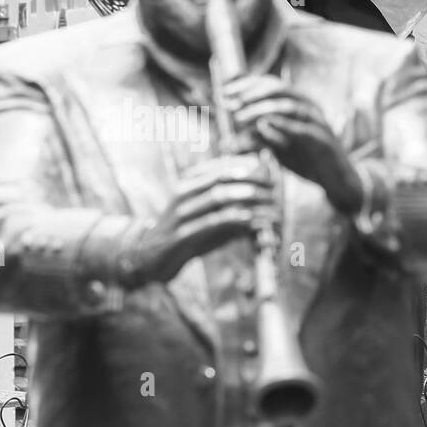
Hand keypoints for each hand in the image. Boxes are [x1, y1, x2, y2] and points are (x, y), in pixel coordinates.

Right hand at [126, 155, 274, 285]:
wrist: (151, 259)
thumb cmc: (188, 236)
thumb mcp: (211, 220)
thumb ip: (232, 210)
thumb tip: (262, 204)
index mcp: (188, 184)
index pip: (221, 167)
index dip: (247, 167)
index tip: (269, 173)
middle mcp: (183, 194)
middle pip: (222, 178)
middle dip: (252, 181)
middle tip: (274, 188)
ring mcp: (181, 213)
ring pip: (219, 197)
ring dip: (249, 199)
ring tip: (270, 205)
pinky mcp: (181, 234)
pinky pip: (212, 222)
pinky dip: (235, 220)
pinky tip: (253, 221)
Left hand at [223, 74, 362, 213]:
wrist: (335, 180)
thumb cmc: (306, 159)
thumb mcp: (277, 146)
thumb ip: (257, 138)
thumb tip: (229, 139)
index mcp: (299, 102)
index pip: (269, 83)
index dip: (245, 84)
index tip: (223, 92)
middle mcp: (309, 107)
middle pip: (278, 87)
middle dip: (251, 93)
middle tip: (230, 102)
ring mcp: (318, 122)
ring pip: (288, 105)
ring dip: (261, 109)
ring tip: (240, 117)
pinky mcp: (323, 140)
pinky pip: (302, 129)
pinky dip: (281, 126)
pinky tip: (262, 126)